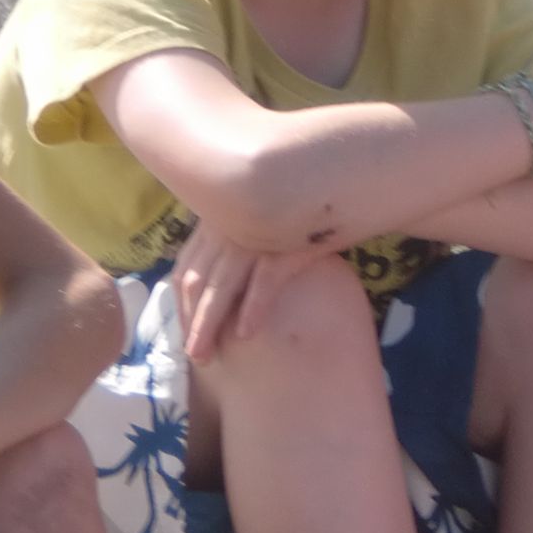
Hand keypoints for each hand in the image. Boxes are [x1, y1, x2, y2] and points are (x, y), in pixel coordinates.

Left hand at [172, 217, 325, 363]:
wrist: (350, 176)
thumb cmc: (306, 206)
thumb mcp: (262, 218)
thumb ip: (240, 242)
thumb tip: (222, 284)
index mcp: (219, 215)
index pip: (186, 265)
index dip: (182, 303)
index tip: (184, 333)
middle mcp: (231, 219)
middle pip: (197, 277)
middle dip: (192, 320)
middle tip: (195, 356)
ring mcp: (258, 226)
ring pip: (223, 281)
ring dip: (210, 321)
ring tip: (208, 354)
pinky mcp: (290, 235)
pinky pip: (266, 275)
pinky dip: (254, 305)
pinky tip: (247, 333)